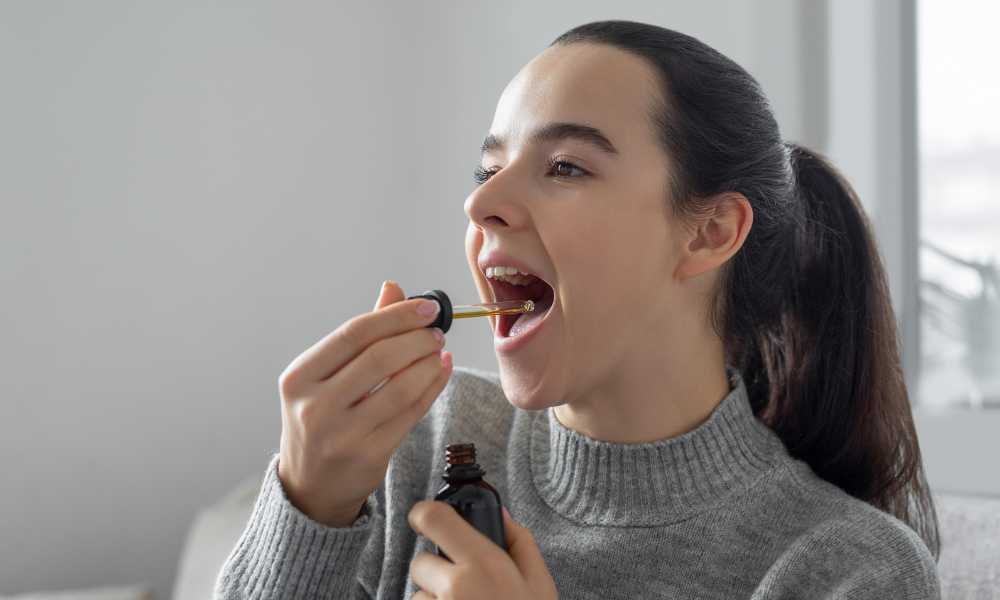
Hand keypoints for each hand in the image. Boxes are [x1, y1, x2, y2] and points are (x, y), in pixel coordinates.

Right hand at [276, 281, 451, 526]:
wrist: (310, 487)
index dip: (395, 316)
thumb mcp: (325, 376)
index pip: (353, 334)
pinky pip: (411, 413)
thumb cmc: (321, 419)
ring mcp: (341, 434)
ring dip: (429, 362)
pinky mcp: (369, 456)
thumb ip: (361, 334)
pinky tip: (441, 371)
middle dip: (416, 338)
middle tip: (436, 331)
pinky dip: (432, 387)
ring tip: (439, 350)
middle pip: (379, 358)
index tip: (427, 307)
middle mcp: (315, 406)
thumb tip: (393, 288)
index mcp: (299, 377)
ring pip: (400, 387)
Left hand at [408, 500, 557, 599]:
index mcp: (485, 564)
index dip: (424, 513)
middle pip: (420, 562)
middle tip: (464, 586)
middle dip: (437, 570)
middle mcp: (455, 587)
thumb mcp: (540, 585)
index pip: (434, 519)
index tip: (425, 517)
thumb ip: (521, 543)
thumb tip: (501, 514)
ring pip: (419, 595)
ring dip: (435, 599)